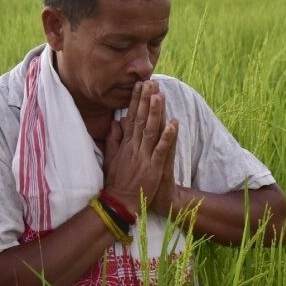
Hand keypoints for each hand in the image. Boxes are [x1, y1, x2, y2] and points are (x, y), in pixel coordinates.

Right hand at [103, 81, 177, 215]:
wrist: (120, 203)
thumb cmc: (117, 182)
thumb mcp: (111, 158)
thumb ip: (113, 139)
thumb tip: (116, 122)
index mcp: (125, 144)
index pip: (131, 118)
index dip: (136, 101)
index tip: (140, 86)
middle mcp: (134, 147)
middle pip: (140, 119)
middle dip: (145, 100)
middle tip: (150, 82)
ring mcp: (144, 157)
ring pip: (151, 130)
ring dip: (155, 112)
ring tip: (160, 95)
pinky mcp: (153, 168)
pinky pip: (161, 149)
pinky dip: (168, 136)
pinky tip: (174, 123)